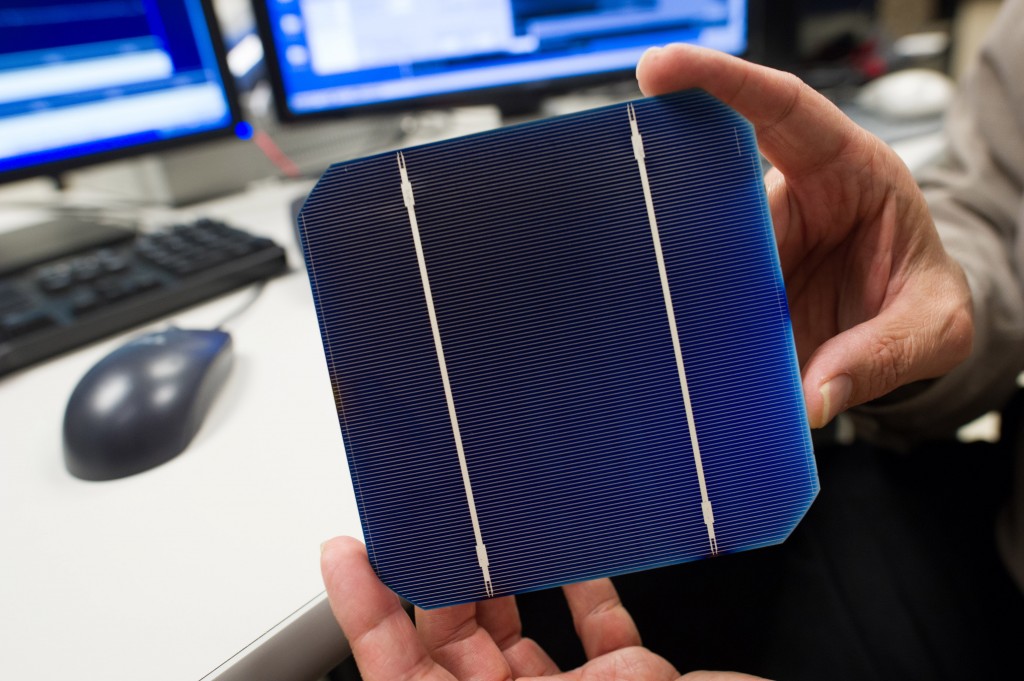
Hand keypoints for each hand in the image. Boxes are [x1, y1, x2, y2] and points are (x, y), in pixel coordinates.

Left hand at [321, 536, 764, 680]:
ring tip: (488, 521)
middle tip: (430, 513)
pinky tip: (578, 551)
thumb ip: (573, 673)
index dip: (366, 613)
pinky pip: (594, 631)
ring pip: (516, 634)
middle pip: (454, 646)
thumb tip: (531, 655)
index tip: (348, 551)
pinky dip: (584, 588)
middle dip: (440, 577)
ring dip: (503, 576)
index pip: (400, 673)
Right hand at [637, 45, 972, 426]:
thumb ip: (881, 356)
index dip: (721, 81)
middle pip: (719, 183)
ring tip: (669, 322)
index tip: (661, 69)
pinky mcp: (734, 278)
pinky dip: (683, 316)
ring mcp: (757, 238)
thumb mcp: (932, 329)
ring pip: (700, 242)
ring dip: (681, 280)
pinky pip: (699, 289)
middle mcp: (793, 196)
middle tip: (648, 245)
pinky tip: (672, 345)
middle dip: (680, 205)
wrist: (906, 334)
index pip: (781, 108)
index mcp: (849, 171)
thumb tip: (813, 398)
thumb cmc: (925, 304)